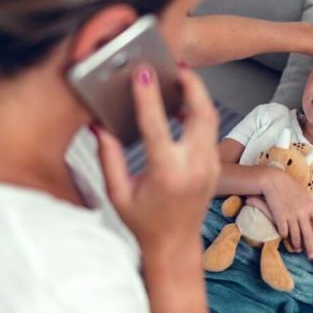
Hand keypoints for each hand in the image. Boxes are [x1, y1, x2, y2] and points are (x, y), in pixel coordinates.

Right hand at [93, 64, 219, 258]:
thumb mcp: (117, 193)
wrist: (175, 246)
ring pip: (211, 119)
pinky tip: (184, 104)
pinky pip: (210, 131)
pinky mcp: (214, 166)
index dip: (148, 97)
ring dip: (198, 95)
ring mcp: (209, 166)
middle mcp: (194, 168)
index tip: (142, 73)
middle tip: (176, 66)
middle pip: (202, 113)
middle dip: (192, 84)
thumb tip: (98, 124)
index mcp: (167, 174)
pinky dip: (200, 112)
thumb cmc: (144, 223)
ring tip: (180, 78)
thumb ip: (108, 157)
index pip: (158, 126)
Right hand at [260, 168, 312, 258]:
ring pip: (295, 235)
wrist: (274, 180)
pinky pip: (283, 231)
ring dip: (296, 244)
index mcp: (311, 205)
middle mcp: (302, 212)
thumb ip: (310, 204)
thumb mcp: (304, 193)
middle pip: (308, 234)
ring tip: (297, 249)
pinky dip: (284, 235)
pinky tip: (285, 237)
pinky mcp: (280, 217)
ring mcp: (291, 216)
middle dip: (311, 247)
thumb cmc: (289, 184)